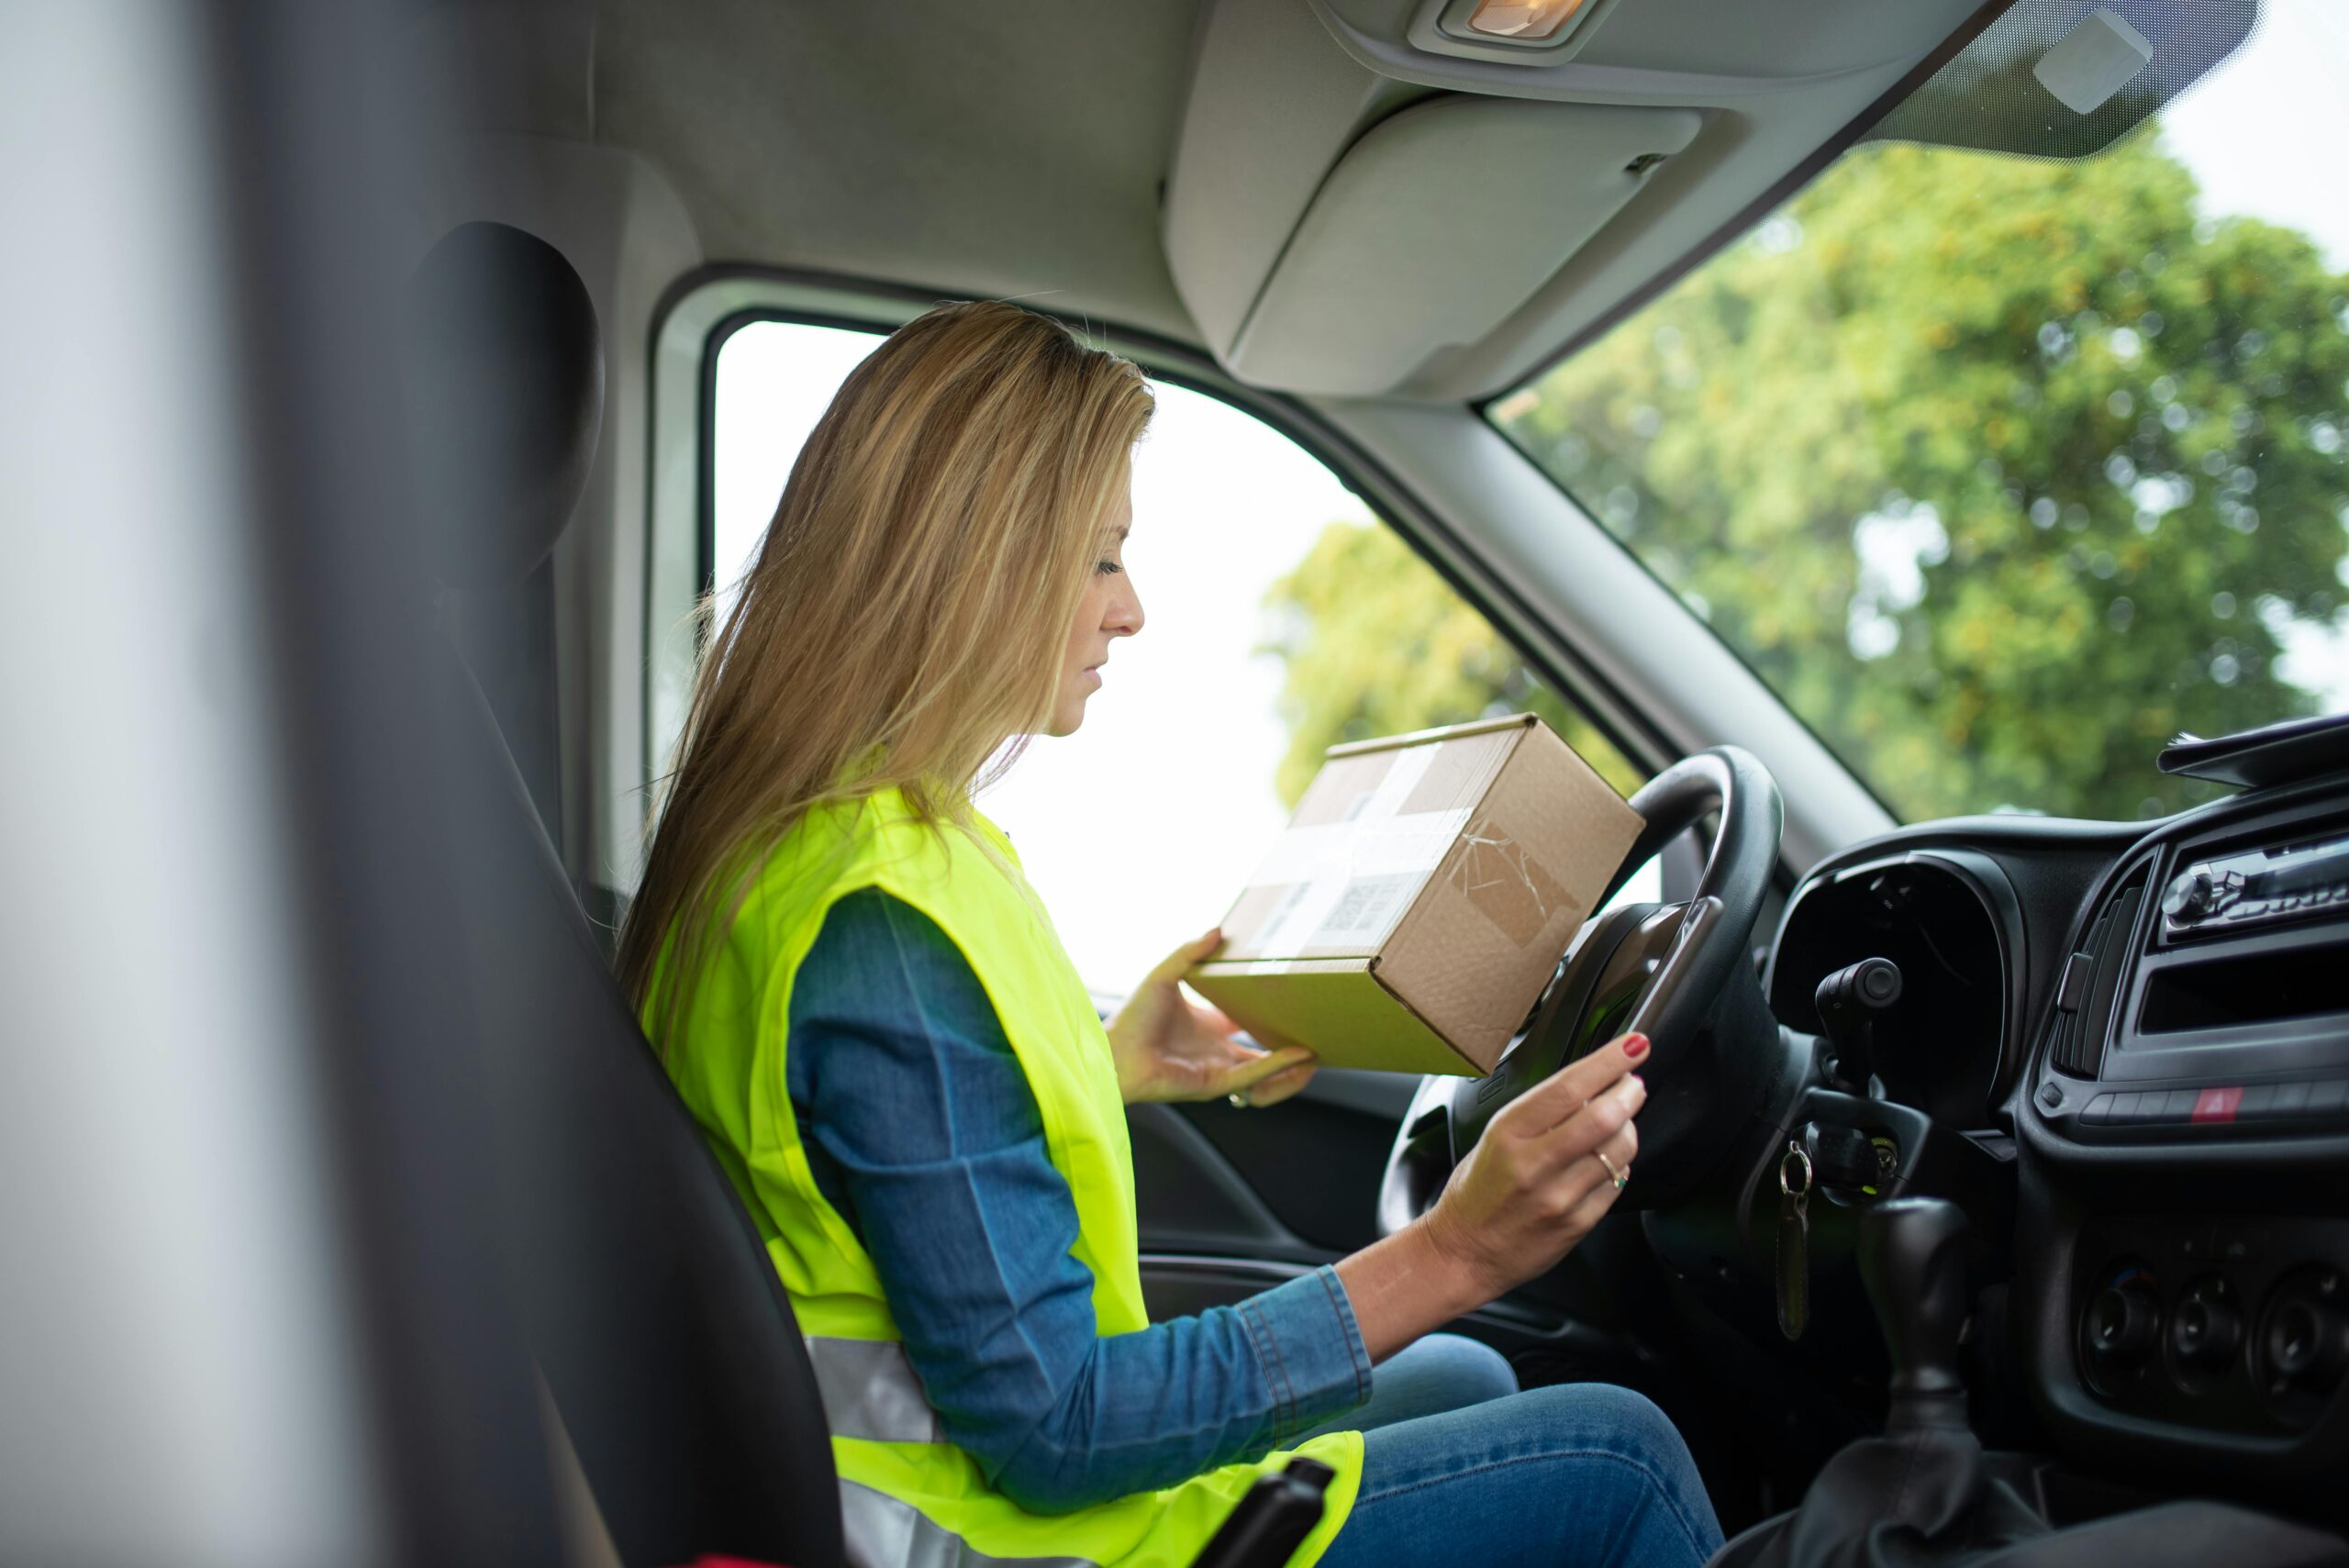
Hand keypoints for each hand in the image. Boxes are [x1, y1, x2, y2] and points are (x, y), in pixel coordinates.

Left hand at [1107, 927, 1316, 1106]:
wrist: (1113, 1050)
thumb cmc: (1132, 1016)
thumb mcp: (1164, 975)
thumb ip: (1191, 952)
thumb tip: (1217, 929)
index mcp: (1206, 1025)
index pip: (1246, 1022)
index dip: (1270, 1015)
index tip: (1293, 1003)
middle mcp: (1214, 1050)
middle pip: (1263, 1053)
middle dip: (1290, 1049)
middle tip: (1315, 1034)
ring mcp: (1216, 1069)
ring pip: (1265, 1073)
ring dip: (1291, 1066)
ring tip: (1316, 1054)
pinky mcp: (1213, 1084)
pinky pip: (1252, 1077)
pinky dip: (1276, 1067)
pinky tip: (1297, 1055)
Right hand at [1417, 1032, 1647, 1300]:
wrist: (1466, 1252)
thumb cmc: (1477, 1191)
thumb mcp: (1495, 1137)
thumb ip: (1541, 1113)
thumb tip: (1592, 1084)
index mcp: (1508, 1134)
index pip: (1568, 1087)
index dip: (1609, 1061)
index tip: (1633, 1046)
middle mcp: (1534, 1164)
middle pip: (1602, 1117)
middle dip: (1629, 1092)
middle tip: (1633, 1084)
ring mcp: (1559, 1197)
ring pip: (1619, 1150)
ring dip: (1629, 1128)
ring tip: (1619, 1124)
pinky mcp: (1578, 1224)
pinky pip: (1617, 1183)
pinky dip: (1620, 1164)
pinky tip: (1606, 1161)